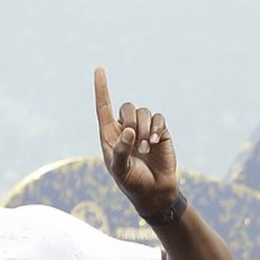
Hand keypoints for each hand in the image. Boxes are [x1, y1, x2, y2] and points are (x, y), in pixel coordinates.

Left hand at [94, 67, 177, 217]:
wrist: (155, 191)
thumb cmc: (132, 182)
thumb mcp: (120, 170)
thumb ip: (122, 151)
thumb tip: (128, 130)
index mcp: (109, 136)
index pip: (103, 107)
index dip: (101, 88)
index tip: (99, 69)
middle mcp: (125, 129)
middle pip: (126, 107)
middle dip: (132, 121)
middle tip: (137, 141)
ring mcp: (144, 129)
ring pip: (144, 112)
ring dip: (146, 129)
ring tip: (146, 149)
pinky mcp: (161, 131)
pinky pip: (159, 117)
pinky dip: (157, 128)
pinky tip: (156, 142)